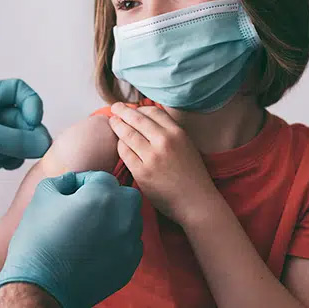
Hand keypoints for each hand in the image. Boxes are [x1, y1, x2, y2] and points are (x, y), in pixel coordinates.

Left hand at [0, 79, 51, 208]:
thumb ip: (14, 138)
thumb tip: (44, 144)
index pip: (18, 91)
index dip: (30, 104)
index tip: (32, 121)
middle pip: (24, 116)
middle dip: (32, 130)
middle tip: (35, 147)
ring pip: (22, 138)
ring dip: (26, 147)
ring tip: (16, 157)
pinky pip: (14, 155)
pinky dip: (17, 160)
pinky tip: (5, 165)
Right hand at [0, 171, 142, 307]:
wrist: (40, 287)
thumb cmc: (38, 241)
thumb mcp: (42, 197)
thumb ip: (62, 180)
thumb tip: (73, 181)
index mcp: (102, 196)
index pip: (101, 177)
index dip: (84, 183)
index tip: (72, 194)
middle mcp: (123, 217)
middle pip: (126, 195)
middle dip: (110, 197)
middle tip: (88, 208)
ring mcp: (129, 243)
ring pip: (132, 219)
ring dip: (117, 218)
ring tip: (92, 228)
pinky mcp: (129, 265)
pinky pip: (132, 243)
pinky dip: (119, 241)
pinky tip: (97, 247)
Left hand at [109, 103, 218, 225]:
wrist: (195, 201)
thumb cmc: (191, 174)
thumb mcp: (186, 145)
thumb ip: (169, 132)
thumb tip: (148, 119)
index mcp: (177, 133)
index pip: (153, 112)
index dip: (141, 108)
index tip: (133, 109)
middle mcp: (164, 142)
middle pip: (137, 119)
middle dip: (123, 111)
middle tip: (115, 108)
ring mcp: (152, 158)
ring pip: (128, 135)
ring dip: (117, 126)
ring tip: (113, 122)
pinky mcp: (142, 173)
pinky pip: (125, 153)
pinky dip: (120, 146)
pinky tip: (120, 144)